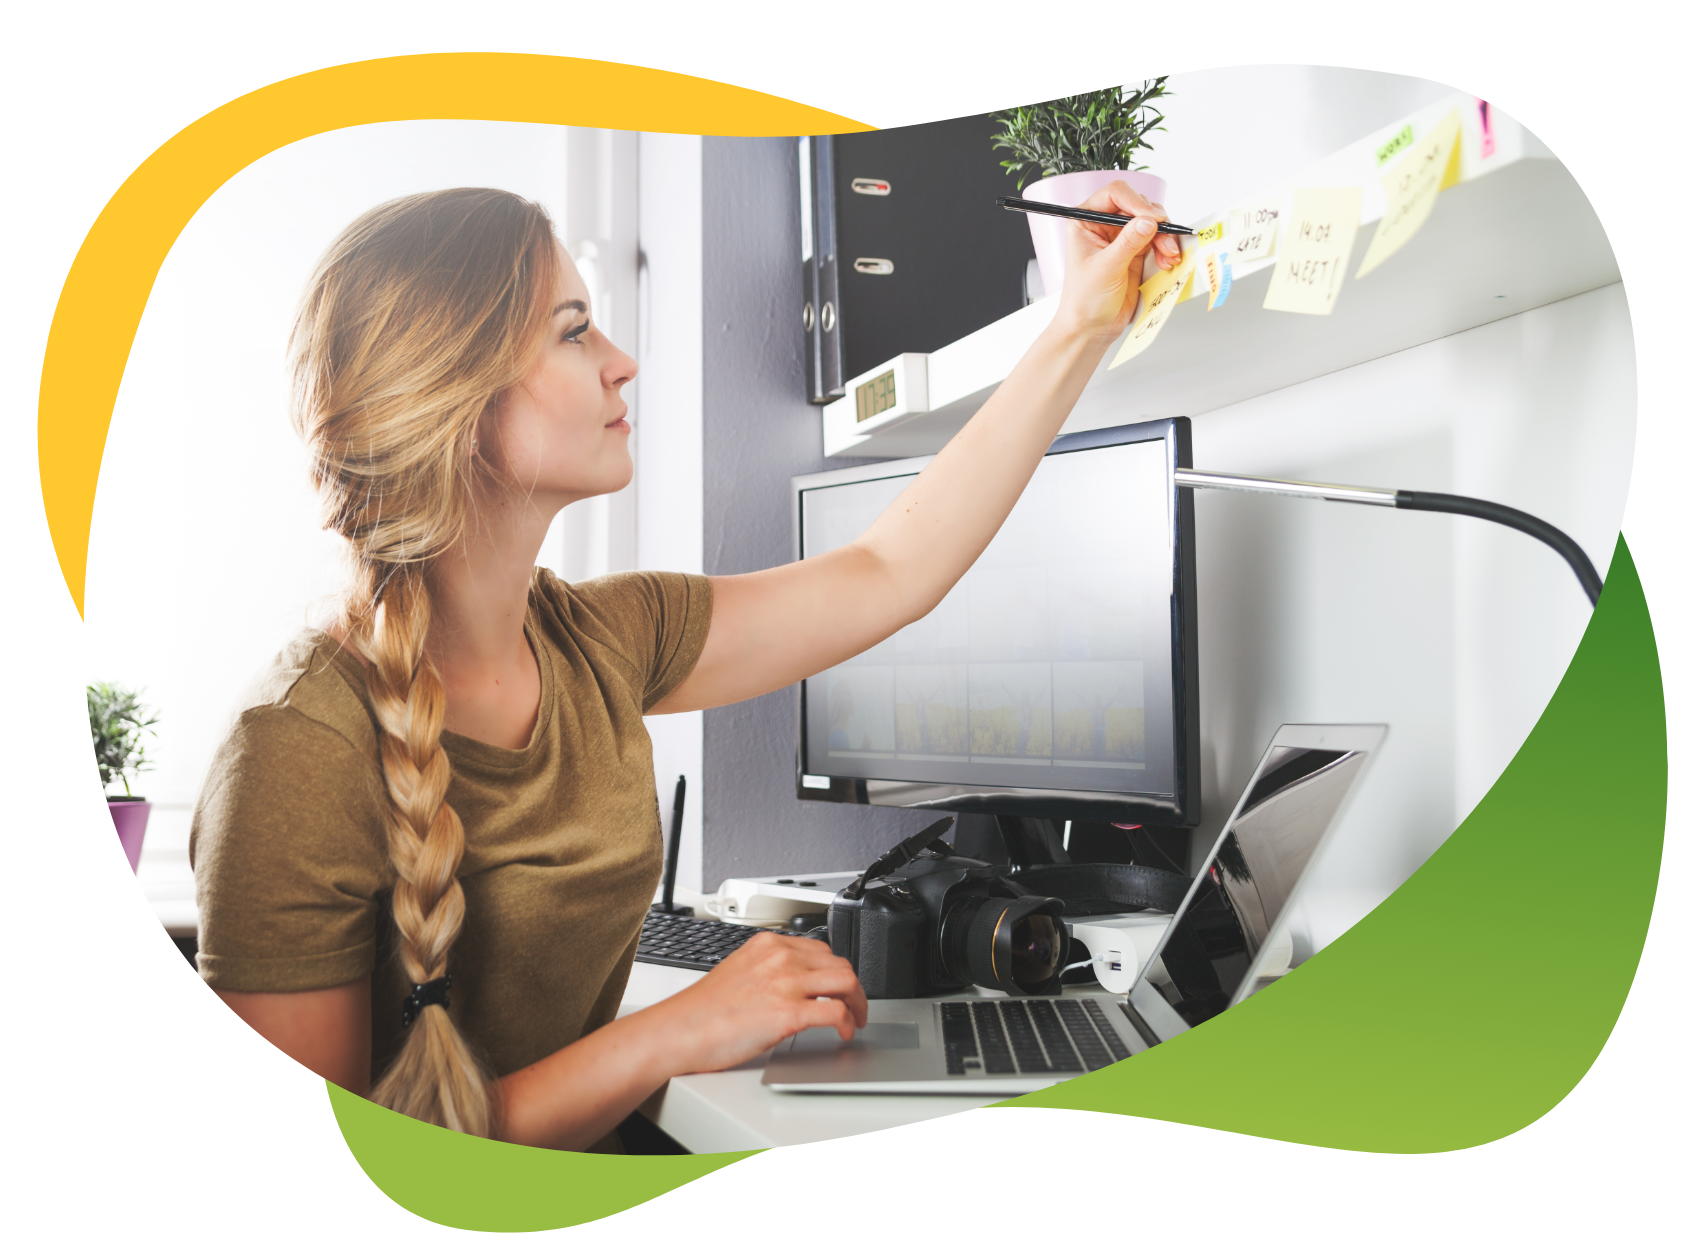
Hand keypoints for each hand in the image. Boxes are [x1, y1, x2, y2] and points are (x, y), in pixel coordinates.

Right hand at [654, 931, 868, 1074]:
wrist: (679, 1030)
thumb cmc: (701, 1011)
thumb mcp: (739, 972)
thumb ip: (768, 971)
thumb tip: (792, 986)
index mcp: (767, 945)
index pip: (820, 949)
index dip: (836, 971)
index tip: (840, 986)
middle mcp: (780, 958)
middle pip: (839, 964)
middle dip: (854, 988)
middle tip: (855, 1006)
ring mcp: (786, 983)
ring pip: (846, 983)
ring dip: (858, 1004)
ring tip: (855, 1020)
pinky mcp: (788, 1012)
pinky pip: (836, 1012)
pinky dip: (847, 1023)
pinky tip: (843, 1032)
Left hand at [1051, 181, 1184, 344]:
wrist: (1092, 328)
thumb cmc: (1085, 300)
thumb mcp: (1106, 268)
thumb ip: (1128, 243)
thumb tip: (1149, 220)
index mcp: (1085, 221)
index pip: (1115, 195)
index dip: (1136, 202)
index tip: (1152, 219)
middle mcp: (1103, 224)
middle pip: (1138, 205)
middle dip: (1155, 222)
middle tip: (1165, 242)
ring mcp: (1121, 237)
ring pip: (1151, 222)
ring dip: (1165, 236)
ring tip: (1169, 256)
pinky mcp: (1136, 251)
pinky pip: (1157, 239)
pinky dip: (1166, 247)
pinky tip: (1169, 261)